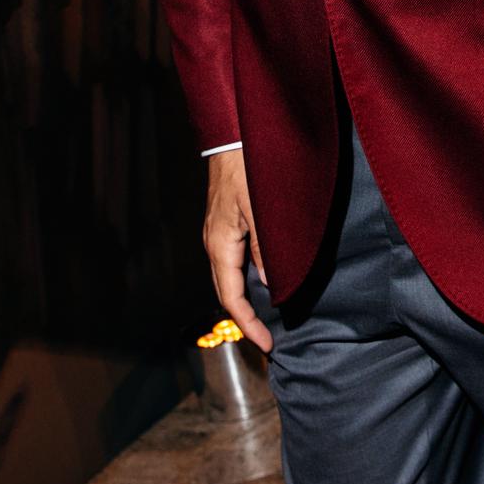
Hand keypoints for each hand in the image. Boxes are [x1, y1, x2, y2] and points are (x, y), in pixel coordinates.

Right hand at [204, 149, 270, 350]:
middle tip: (267, 341)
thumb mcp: (260, 208)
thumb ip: (266, 247)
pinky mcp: (224, 226)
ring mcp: (217, 235)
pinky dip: (244, 282)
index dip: (249, 325)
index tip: (268, 345)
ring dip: (244, 302)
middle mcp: (213, 244)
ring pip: (228, 279)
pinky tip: (261, 283)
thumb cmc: (247, 168)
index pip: (232, 299)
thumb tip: (270, 284)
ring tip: (265, 319)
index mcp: (220, 245)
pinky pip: (231, 263)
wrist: (231, 137)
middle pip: (226, 294)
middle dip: (245, 320)